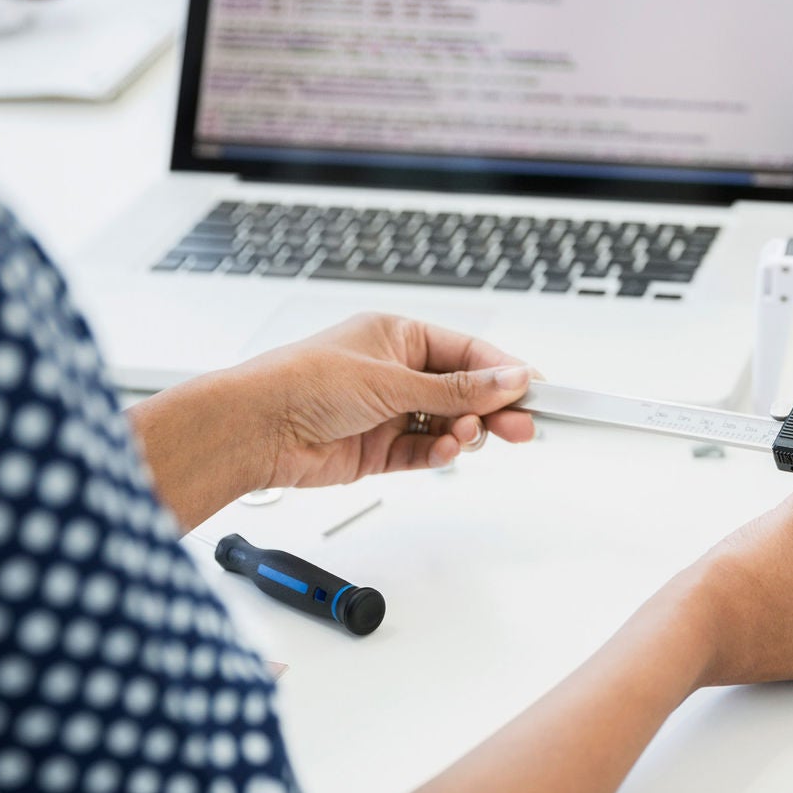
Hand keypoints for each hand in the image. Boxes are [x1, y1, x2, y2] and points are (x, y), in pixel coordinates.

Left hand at [229, 313, 536, 490]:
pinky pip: (423, 452)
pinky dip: (438, 455)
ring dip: (462, 433)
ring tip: (463, 438)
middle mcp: (394, 372)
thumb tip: (507, 379)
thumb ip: (456, 388)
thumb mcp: (391, 379)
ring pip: (446, 425)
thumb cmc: (303, 381)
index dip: (504, 372)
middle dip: (492, 409)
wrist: (254, 428)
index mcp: (398, 336)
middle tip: (523, 427)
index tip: (538, 389)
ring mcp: (387, 412)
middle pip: (463, 392)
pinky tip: (443, 453)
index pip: (467, 353)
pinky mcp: (378, 449)